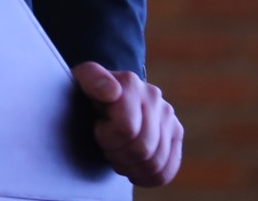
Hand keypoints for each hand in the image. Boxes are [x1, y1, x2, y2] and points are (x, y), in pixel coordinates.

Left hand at [72, 62, 182, 186]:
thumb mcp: (81, 80)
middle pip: (142, 149)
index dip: (107, 138)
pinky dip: (149, 177)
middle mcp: (153, 97)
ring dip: (131, 167)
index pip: (126, 129)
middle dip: (118, 155)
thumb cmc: (89, 92)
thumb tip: (112, 92)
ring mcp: (167, 115)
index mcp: (131, 84)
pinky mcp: (175, 132)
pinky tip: (134, 171)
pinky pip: (168, 168)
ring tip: (118, 156)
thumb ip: (91, 79)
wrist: (104, 93)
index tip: (98, 128)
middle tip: (107, 147)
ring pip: (155, 162)